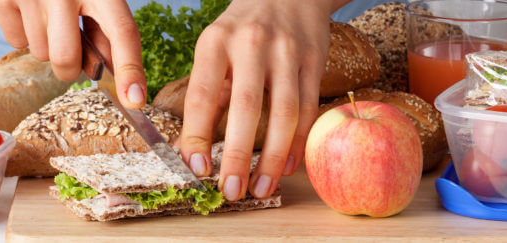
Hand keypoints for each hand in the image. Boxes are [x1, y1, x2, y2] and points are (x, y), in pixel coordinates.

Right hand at [0, 0, 146, 108]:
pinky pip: (16, 41)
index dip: (130, 69)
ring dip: (47, 45)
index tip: (134, 100)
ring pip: (41, 54)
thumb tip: (114, 70)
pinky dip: (23, 33)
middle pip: (67, 60)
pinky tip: (28, 9)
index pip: (123, 31)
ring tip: (49, 14)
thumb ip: (107, 23)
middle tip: (72, 49)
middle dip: (70, 67)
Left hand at [179, 0, 348, 200]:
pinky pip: (309, 108)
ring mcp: (288, 52)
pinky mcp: (315, 60)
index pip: (202, 95)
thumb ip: (207, 92)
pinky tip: (287, 166)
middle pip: (247, 107)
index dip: (198, 135)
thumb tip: (192, 149)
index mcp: (215, 42)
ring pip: (285, 113)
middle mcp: (252, 44)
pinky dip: (298, 142)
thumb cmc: (243, 29)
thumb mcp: (215, 47)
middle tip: (231, 191)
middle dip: (238, 155)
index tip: (196, 169)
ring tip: (261, 188)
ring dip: (273, 157)